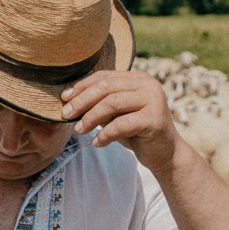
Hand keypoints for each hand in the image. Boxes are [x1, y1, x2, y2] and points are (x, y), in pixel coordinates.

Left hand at [60, 70, 178, 172]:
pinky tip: (97, 143)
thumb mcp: (116, 114)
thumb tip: (69, 100)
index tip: (64, 98)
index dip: (82, 86)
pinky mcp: (155, 118)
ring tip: (79, 130)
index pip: (104, 76)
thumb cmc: (135, 132)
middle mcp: (147, 84)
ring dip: (91, 118)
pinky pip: (122, 124)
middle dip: (82, 101)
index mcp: (137, 78)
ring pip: (112, 103)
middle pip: (106, 88)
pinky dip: (105, 134)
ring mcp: (153, 99)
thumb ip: (100, 104)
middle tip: (66, 115)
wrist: (164, 153)